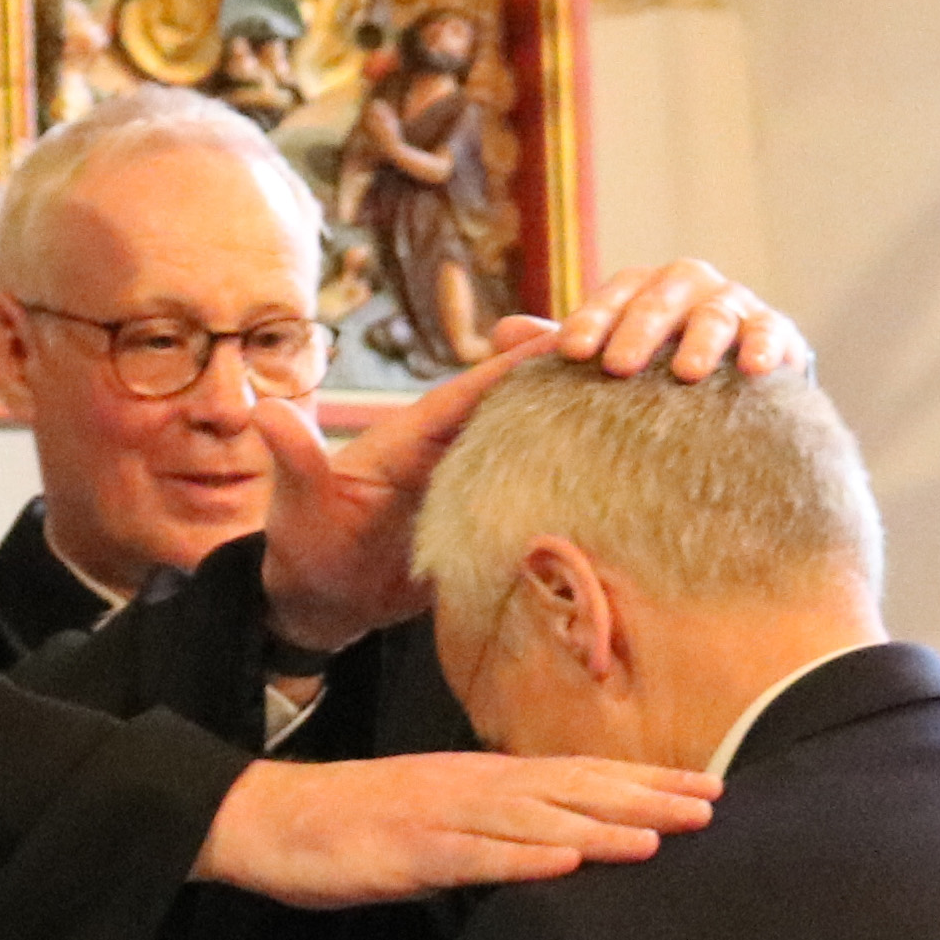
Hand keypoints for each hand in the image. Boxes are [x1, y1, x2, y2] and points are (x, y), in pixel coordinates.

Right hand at [191, 754, 717, 908]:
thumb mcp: (435, 819)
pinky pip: (474, 856)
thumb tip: (554, 840)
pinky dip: (523, 858)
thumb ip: (493, 827)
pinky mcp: (409, 851)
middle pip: (572, 788)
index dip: (643, 780)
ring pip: (534, 817)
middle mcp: (471, 786)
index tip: (707, 787)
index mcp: (480, 779)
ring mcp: (441, 816)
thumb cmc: (351, 824)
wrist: (265, 818)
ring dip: (599, 823)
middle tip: (714, 804)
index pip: (577, 776)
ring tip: (662, 833)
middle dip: (645, 796)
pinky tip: (566, 861)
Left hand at [254, 263, 807, 650]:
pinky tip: (654, 464)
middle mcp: (459, 442)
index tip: (583, 337)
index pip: (480, 387)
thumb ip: (292, 459)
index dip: (528, 362)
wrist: (319, 602)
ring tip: (679, 393)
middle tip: (662, 346)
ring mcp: (483, 474)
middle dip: (588, 370)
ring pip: (552, 430)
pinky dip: (600, 467)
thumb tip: (259, 408)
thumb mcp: (300, 508)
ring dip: (606, 413)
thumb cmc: (309, 555)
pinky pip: (553, 475)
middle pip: (530, 395)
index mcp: (420, 432)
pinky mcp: (498, 509)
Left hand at [550, 256, 807, 382]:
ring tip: (688, 374)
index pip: (617, 293)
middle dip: (642, 328)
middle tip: (619, 367)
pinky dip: (766, 346)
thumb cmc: (651, 378)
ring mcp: (736, 307)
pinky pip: (773, 333)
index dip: (593, 318)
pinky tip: (755, 371)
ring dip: (703, 340)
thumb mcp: (607, 359)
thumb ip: (560, 347)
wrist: (728, 400)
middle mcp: (691, 288)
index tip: (570, 353)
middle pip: (664, 296)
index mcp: (646, 290)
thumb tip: (500, 334)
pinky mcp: (778, 334)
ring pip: (718, 313)